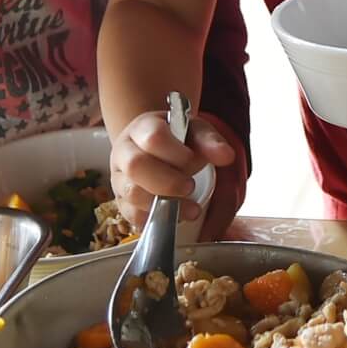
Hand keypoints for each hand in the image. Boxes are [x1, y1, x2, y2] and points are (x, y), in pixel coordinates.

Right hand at [109, 106, 240, 229]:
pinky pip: (131, 215)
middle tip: (190, 186)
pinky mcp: (122, 201)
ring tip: (190, 207)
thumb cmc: (175, 139)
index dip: (177, 154)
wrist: (155, 146)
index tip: (195, 162)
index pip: (154, 137)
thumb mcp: (196, 132)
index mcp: (142, 128)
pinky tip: (175, 215)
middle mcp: (125, 151)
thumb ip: (210, 142)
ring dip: (164, 204)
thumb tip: (227, 156)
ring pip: (131, 193)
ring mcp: (119, 177)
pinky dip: (155, 219)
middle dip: (168, 181)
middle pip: (136, 166)